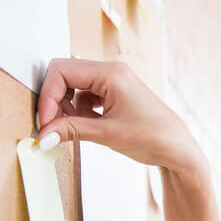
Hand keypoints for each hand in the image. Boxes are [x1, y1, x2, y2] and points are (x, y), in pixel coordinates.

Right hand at [37, 58, 201, 172]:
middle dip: (54, 101)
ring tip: (73, 130)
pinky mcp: (115, 93)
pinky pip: (86, 95)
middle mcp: (111, 71)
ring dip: (66, 108)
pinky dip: (79, 111)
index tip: (44, 124)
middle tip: (52, 128)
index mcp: (111, 73)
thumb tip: (42, 136)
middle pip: (64, 75)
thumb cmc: (152, 138)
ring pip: (74, 86)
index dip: (47, 98)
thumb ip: (71, 131)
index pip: (61, 72)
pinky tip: (87, 127)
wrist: (179, 149)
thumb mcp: (107, 134)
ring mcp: (114, 81)